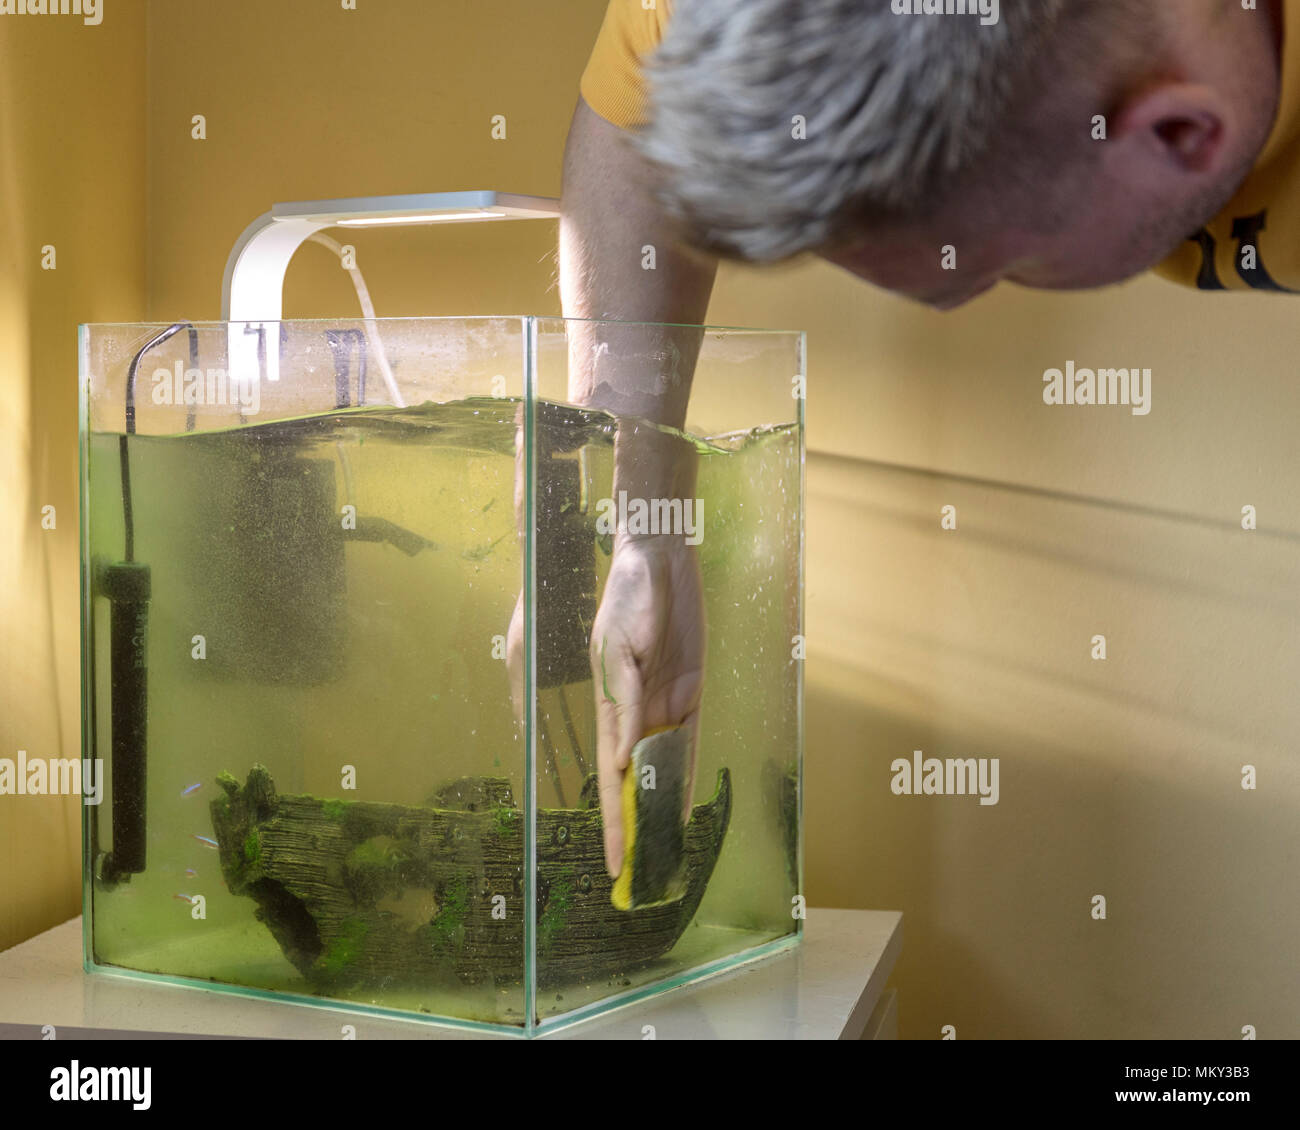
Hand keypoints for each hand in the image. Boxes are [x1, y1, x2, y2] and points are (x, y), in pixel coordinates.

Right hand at [590, 533, 704, 877]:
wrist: (658, 560)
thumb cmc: (627, 596)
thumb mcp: (618, 648)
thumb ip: (624, 703)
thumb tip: (625, 758)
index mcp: (609, 705)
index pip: (611, 777)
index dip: (613, 821)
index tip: (613, 862)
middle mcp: (636, 713)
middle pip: (637, 783)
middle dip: (637, 826)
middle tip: (641, 874)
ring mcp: (664, 703)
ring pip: (665, 769)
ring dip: (664, 808)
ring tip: (665, 853)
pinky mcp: (691, 690)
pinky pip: (691, 740)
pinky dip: (689, 772)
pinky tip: (687, 803)